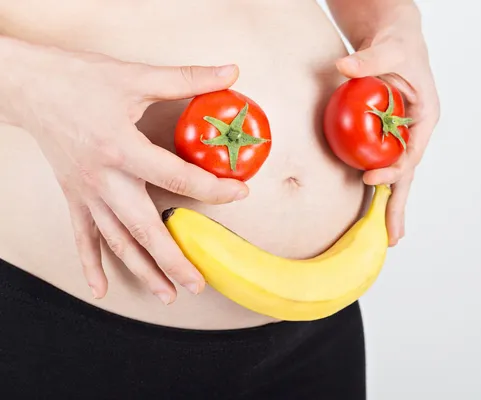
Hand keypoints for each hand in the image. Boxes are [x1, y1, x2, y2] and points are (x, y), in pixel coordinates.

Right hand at [1, 38, 246, 303]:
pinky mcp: (73, 197)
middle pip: (144, 228)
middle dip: (173, 260)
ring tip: (168, 294)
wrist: (28, 87)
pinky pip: (81, 237)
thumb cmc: (79, 80)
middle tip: (198, 283)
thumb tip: (230, 72)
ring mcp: (86, 193)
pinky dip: (90, 265)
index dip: (212, 188)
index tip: (239, 193)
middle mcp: (104, 179)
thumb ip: (186, 78)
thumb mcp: (135, 76)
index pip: (177, 176)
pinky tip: (100, 288)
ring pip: (116, 241)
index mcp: (122, 148)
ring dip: (143, 270)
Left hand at [335, 16, 439, 245]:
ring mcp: (402, 135)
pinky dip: (377, 183)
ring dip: (391, 203)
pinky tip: (370, 205)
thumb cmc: (397, 41)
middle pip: (407, 173)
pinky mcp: (387, 135)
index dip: (394, 170)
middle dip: (399, 205)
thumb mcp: (389, 47)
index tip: (369, 179)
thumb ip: (370, 59)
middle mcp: (415, 131)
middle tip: (392, 236)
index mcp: (425, 116)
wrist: (393, 37)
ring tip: (389, 234)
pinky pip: (381, 162)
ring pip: (396, 174)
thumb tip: (344, 66)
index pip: (412, 152)